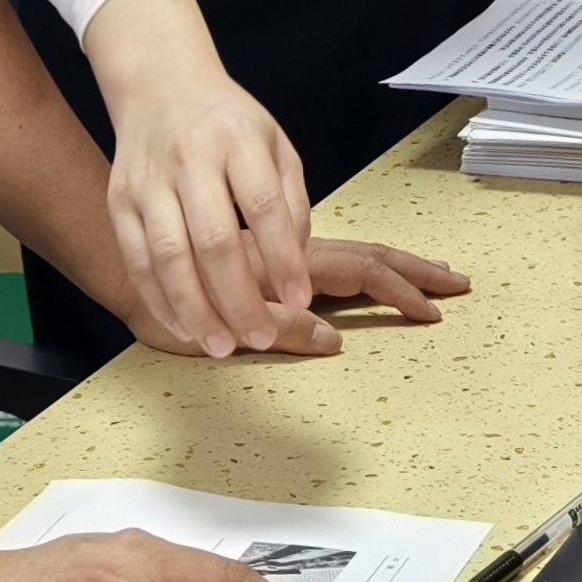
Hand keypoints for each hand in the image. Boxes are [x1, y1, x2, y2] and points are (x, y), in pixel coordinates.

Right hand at [86, 0, 313, 357]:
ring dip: (195, 310)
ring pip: (168, 257)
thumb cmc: (229, 124)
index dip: (283, 258)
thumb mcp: (275, 144)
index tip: (301, 300)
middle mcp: (190, 160)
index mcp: (238, 141)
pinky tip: (184, 328)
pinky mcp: (119, 201)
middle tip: (262, 337)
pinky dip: (159, 301)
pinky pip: (136, 260)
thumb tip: (293, 266)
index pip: (264, 207)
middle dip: (239, 298)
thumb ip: (291, 201)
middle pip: (214, 240)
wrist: (160, 86)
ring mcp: (148, 182)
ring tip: (222, 346)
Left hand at [124, 238, 472, 361]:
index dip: (401, 289)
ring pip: (350, 254)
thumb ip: (273, 327)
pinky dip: (363, 267)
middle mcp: (290, 249)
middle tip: (458, 284)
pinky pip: (327, 257)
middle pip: (368, 255)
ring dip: (394, 267)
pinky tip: (374, 277)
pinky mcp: (271, 255)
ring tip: (430, 276)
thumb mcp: (215, 317)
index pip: (361, 270)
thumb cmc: (162, 286)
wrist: (123, 242)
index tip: (434, 310)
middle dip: (414, 271)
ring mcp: (283, 251)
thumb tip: (333, 339)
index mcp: (284, 259)